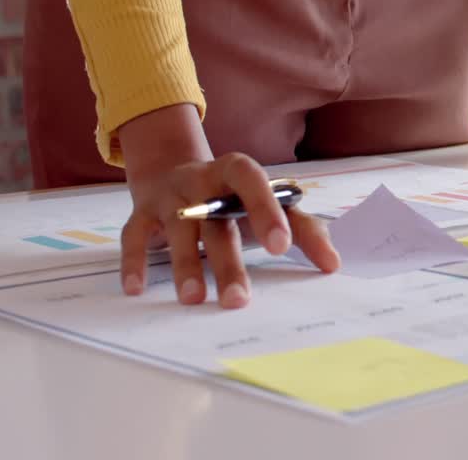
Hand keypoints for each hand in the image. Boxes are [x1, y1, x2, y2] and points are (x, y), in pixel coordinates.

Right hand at [117, 105, 339, 308]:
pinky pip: (134, 237)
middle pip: (217, 221)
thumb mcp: (268, 202)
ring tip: (194, 299)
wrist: (173, 168)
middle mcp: (201, 180)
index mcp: (237, 171)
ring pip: (178, 230)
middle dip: (227, 261)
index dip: (266, 211)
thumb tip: (333, 264)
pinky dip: (134, 262)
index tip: (281, 247)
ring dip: (185, 265)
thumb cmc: (233, 195)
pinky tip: (137, 289)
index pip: (253, 182)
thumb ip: (302, 227)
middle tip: (238, 300)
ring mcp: (170, 196)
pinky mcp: (141, 213)